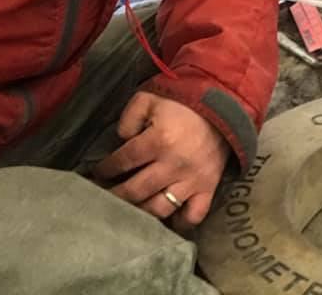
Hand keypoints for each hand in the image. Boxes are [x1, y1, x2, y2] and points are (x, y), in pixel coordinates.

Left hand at [93, 92, 228, 229]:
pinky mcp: (208, 187)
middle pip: (135, 191)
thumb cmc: (183, 102)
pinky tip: (167, 221)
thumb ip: (129, 117)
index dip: (105, 169)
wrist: (224, 106)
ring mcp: (192, 179)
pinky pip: (194, 214)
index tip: (97, 174)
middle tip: (102, 198)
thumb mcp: (149, 97)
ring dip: (140, 212)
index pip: (122, 161)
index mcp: (158, 140)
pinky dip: (179, 223)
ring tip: (129, 210)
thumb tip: (121, 140)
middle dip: (114, 195)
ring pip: (159, 208)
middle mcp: (173, 164)